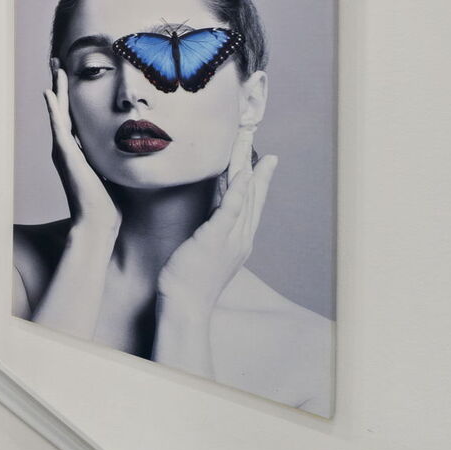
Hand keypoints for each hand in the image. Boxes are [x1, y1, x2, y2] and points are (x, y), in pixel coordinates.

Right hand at [43, 60, 120, 235]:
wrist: (97, 222)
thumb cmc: (106, 203)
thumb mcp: (110, 172)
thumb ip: (111, 159)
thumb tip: (127, 149)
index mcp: (76, 151)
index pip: (72, 116)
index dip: (70, 96)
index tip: (69, 76)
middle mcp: (66, 148)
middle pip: (62, 109)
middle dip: (60, 85)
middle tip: (56, 63)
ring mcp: (64, 150)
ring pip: (58, 112)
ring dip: (56, 88)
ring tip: (54, 69)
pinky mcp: (66, 155)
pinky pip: (58, 126)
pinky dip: (52, 108)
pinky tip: (49, 93)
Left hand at [158, 129, 277, 312]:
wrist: (186, 306)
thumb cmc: (190, 282)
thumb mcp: (206, 253)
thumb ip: (213, 233)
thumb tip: (210, 218)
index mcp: (240, 241)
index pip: (252, 205)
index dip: (258, 182)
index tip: (265, 161)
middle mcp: (241, 238)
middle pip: (253, 197)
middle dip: (257, 169)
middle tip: (259, 143)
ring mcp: (231, 239)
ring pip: (245, 198)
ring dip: (247, 170)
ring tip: (249, 146)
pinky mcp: (215, 239)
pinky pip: (229, 211)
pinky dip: (237, 191)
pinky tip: (242, 174)